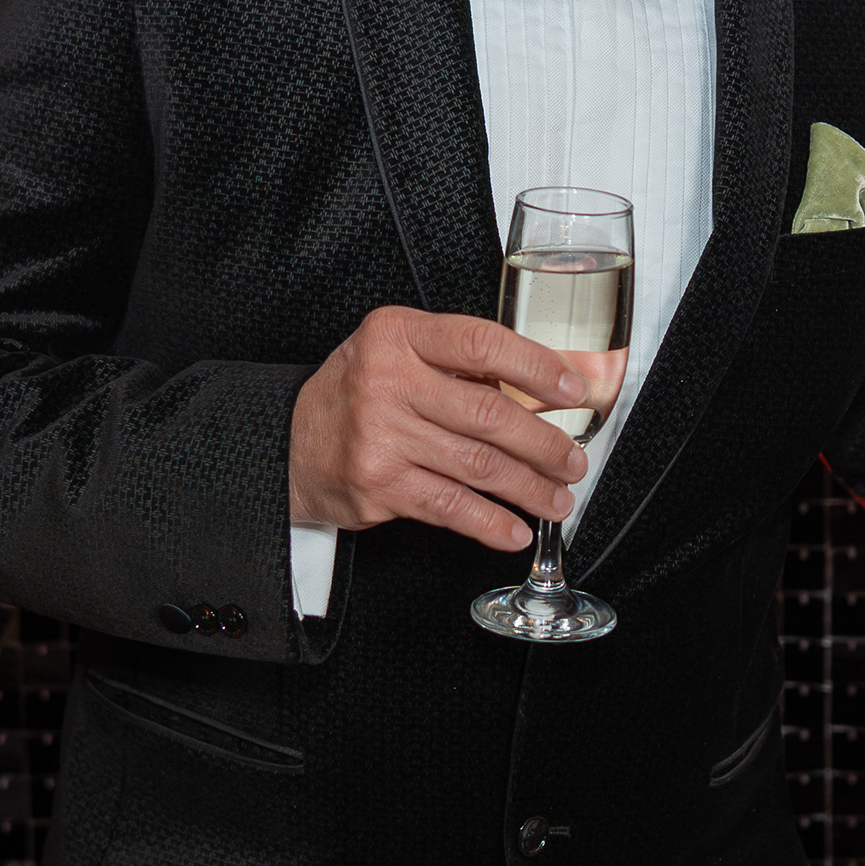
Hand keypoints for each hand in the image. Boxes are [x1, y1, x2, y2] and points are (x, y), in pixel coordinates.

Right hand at [289, 308, 594, 551]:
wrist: (290, 442)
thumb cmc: (360, 392)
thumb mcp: (403, 353)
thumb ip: (470, 363)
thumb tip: (559, 378)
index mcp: (399, 335)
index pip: (482, 345)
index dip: (537, 368)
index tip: (574, 390)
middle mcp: (387, 381)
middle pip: (488, 414)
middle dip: (544, 443)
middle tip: (572, 460)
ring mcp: (381, 436)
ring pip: (477, 465)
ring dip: (529, 488)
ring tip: (557, 498)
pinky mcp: (378, 485)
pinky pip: (450, 507)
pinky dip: (490, 523)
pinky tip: (514, 530)